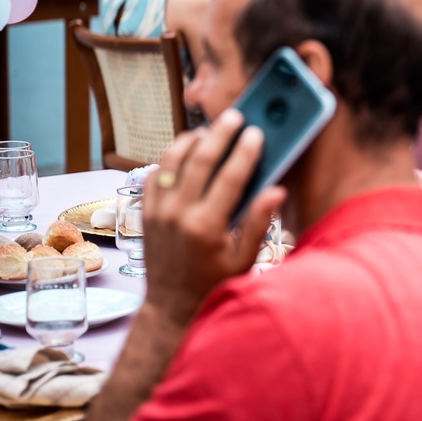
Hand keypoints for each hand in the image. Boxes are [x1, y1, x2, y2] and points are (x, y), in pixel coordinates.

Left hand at [140, 109, 285, 325]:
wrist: (171, 304)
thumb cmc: (213, 283)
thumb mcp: (244, 260)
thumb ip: (259, 224)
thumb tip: (277, 191)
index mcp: (206, 227)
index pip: (229, 178)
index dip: (245, 152)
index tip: (257, 133)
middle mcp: (178, 215)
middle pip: (199, 161)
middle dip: (220, 134)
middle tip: (235, 116)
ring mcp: (157, 212)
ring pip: (171, 161)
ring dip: (191, 140)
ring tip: (209, 129)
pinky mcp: (145, 212)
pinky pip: (154, 174)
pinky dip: (169, 157)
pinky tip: (185, 150)